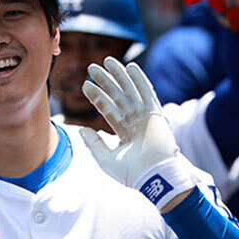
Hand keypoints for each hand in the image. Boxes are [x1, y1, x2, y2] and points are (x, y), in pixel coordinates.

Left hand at [79, 57, 196, 209]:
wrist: (152, 177)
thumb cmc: (130, 172)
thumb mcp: (105, 158)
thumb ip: (93, 143)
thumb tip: (82, 130)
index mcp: (125, 133)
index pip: (108, 109)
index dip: (97, 96)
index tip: (85, 85)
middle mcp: (135, 122)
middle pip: (118, 97)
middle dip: (106, 82)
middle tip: (92, 67)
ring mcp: (146, 117)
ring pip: (130, 91)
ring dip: (120, 76)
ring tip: (108, 61)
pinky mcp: (156, 115)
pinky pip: (147, 93)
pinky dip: (140, 80)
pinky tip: (130, 68)